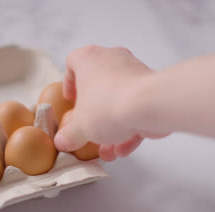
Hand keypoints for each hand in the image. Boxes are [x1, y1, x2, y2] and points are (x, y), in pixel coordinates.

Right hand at [54, 45, 166, 160]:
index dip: (69, 83)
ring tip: (106, 150)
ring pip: (118, 101)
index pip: (73, 62)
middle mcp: (113, 60)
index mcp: (90, 59)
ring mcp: (135, 73)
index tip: (71, 101)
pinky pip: (136, 110)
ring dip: (112, 128)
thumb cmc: (109, 104)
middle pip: (98, 86)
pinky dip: (129, 129)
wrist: (150, 106)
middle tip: (89, 129)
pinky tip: (121, 150)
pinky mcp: (151, 90)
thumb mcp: (80, 127)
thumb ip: (69, 135)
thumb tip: (63, 141)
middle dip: (93, 114)